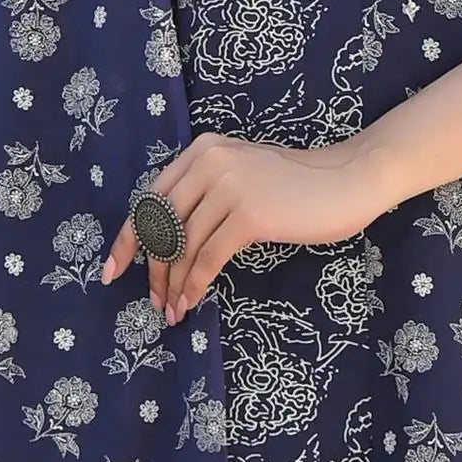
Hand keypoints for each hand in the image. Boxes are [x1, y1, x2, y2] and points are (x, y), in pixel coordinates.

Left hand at [104, 133, 383, 322]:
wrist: (347, 180)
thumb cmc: (297, 185)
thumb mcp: (241, 174)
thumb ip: (205, 193)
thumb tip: (167, 242)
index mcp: (201, 150)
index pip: (150, 199)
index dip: (128, 238)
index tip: (113, 270)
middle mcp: (209, 161)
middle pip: (161, 226)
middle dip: (151, 270)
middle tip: (152, 300)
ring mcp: (228, 186)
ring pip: (181, 246)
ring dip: (173, 285)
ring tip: (172, 310)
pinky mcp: (248, 214)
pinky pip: (207, 259)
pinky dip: (194, 285)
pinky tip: (192, 303)